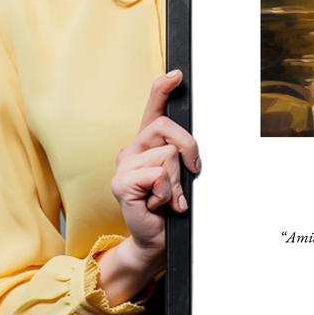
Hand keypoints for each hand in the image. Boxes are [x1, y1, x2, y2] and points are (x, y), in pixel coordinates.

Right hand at [96, 70, 200, 304]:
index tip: (177, 74)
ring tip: (168, 197)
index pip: (153, 108)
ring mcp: (124, 165)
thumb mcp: (181, 175)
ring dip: (177, 181)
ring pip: (168, 155)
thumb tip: (192, 147)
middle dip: (189, 150)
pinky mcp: (121, 183)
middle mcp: (132, 149)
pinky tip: (158, 204)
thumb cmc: (170, 207)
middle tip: (190, 174)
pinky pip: (158, 175)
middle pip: (168, 128)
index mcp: (147, 143)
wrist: (156, 239)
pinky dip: (167, 193)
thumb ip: (182, 155)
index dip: (163, 88)